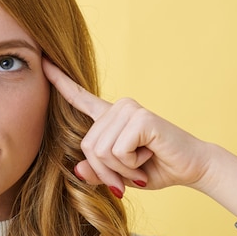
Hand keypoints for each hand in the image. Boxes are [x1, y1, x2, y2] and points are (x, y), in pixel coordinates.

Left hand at [43, 59, 211, 197]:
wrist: (193, 167)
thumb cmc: (155, 168)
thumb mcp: (118, 175)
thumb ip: (97, 172)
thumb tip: (76, 170)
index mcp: (109, 117)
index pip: (80, 97)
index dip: (60, 82)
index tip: (43, 61)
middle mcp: (117, 108)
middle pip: (87, 147)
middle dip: (106, 171)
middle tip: (132, 172)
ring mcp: (129, 110)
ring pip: (100, 152)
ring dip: (121, 169)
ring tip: (142, 161)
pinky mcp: (140, 118)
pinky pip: (117, 152)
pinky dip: (131, 164)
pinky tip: (149, 154)